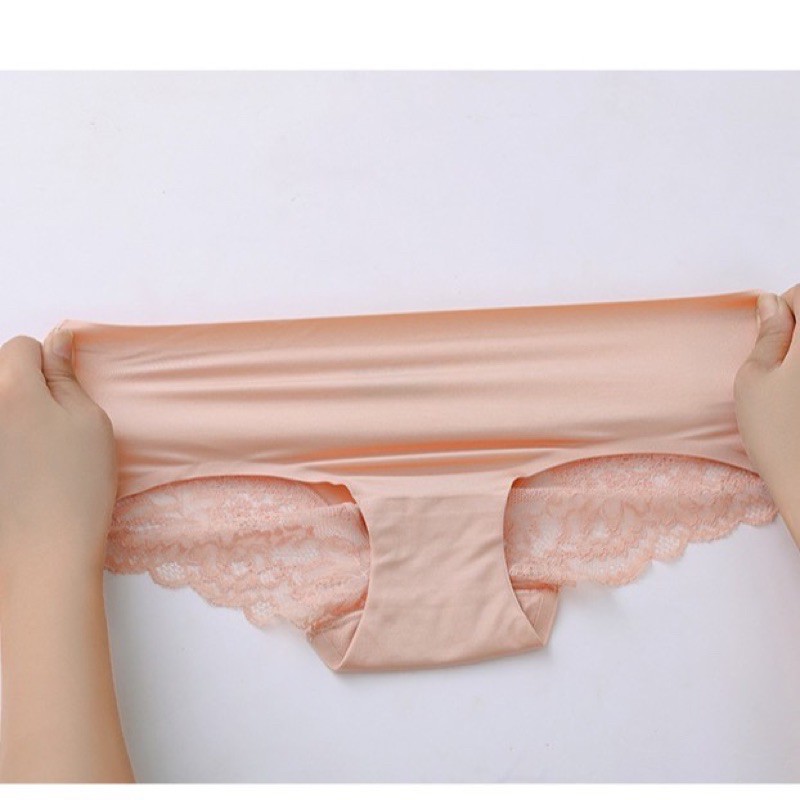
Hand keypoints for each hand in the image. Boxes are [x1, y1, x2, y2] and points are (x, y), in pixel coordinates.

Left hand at [0, 329, 117, 585]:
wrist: (44, 551)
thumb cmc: (77, 484)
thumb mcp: (89, 422)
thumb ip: (66, 375)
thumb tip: (58, 338)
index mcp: (13, 391)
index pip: (19, 347)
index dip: (45, 363)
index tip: (60, 393)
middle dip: (20, 388)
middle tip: (46, 426)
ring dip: (10, 418)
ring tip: (28, 454)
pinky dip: (6, 446)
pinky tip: (16, 472)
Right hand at [734, 286, 799, 538]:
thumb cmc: (779, 434)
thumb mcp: (756, 379)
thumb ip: (768, 334)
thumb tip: (770, 303)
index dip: (784, 308)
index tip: (772, 332)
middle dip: (797, 332)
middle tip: (783, 361)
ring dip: (799, 359)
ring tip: (793, 386)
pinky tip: (799, 400)